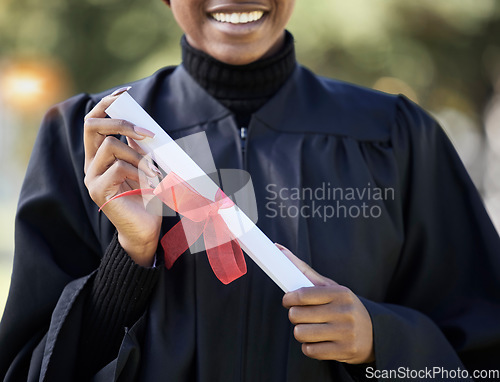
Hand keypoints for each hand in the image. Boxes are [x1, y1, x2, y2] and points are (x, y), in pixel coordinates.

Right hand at [83, 87, 161, 265]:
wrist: (146, 230)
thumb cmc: (148, 198)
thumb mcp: (145, 166)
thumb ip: (138, 148)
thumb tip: (141, 125)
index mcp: (100, 155)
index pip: (94, 121)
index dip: (107, 103)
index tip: (125, 92)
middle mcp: (91, 164)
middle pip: (92, 125)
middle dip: (122, 122)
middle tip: (148, 134)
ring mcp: (92, 177)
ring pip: (111, 146)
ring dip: (139, 156)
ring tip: (154, 172)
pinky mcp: (98, 191)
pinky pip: (118, 168)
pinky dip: (139, 172)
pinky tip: (149, 185)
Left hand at [278, 244, 374, 363]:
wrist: (374, 334)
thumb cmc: (343, 306)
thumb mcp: (330, 287)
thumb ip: (303, 270)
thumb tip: (279, 249)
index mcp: (340, 293)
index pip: (302, 295)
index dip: (289, 299)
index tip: (288, 301)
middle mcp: (344, 312)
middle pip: (297, 315)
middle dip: (295, 316)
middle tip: (302, 315)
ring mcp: (345, 333)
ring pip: (300, 334)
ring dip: (301, 332)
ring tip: (311, 328)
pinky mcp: (344, 351)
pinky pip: (310, 350)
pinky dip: (309, 347)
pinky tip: (319, 341)